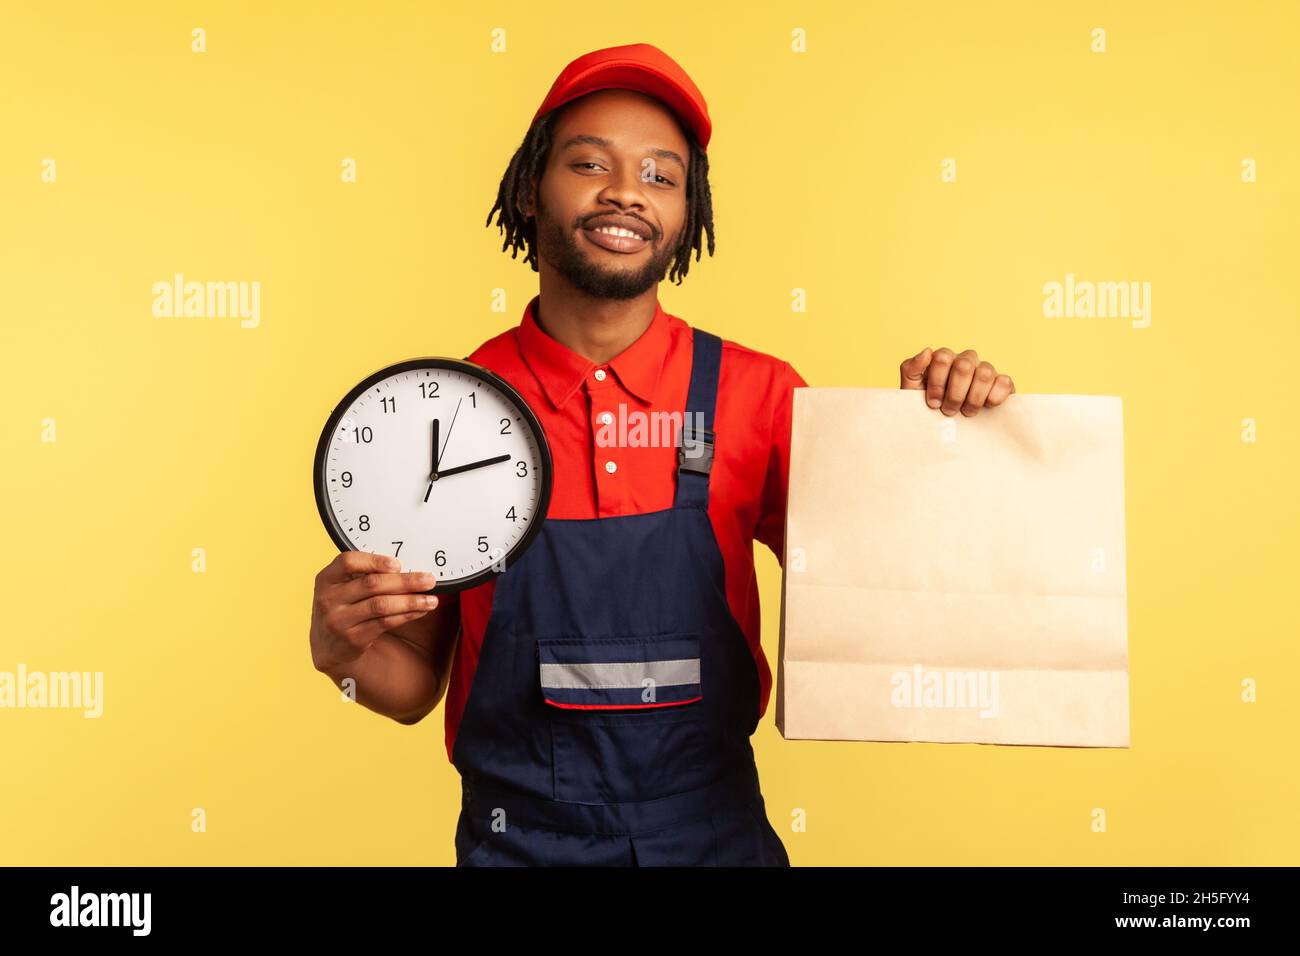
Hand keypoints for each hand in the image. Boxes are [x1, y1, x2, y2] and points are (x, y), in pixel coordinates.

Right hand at [309, 551, 439, 671]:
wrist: (327, 644)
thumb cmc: (342, 606)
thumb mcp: (343, 587)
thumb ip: (364, 575)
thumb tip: (406, 568)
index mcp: (326, 578)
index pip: (348, 562)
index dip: (374, 561)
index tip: (398, 564)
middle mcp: (328, 599)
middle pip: (371, 584)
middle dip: (405, 581)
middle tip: (429, 580)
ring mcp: (339, 620)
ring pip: (381, 605)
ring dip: (410, 601)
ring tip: (431, 599)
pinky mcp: (352, 638)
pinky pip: (385, 623)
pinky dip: (406, 615)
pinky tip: (420, 610)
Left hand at [899, 347, 1014, 415]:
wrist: (945, 432)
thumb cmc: (927, 408)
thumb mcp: (911, 391)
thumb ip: (911, 369)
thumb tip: (927, 351)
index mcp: (943, 359)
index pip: (943, 358)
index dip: (937, 383)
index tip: (933, 403)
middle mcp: (965, 361)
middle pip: (964, 366)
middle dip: (955, 394)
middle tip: (949, 411)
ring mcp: (985, 370)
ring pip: (985, 373)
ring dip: (974, 398)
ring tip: (967, 412)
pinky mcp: (1002, 384)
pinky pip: (1005, 381)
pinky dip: (995, 396)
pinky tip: (987, 406)